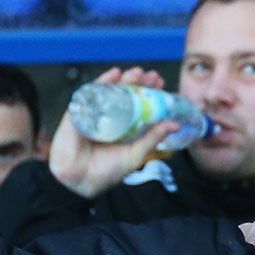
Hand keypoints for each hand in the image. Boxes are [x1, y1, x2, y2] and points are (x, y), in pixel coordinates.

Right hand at [48, 66, 179, 199]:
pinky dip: (102, 82)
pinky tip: (114, 74)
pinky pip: (91, 94)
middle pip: (125, 93)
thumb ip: (153, 138)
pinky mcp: (79, 112)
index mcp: (124, 125)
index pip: (138, 104)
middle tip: (152, 76)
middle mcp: (110, 116)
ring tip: (137, 72)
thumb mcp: (135, 154)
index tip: (161, 84)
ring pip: (111, 90)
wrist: (81, 181)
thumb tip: (176, 123)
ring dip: (124, 79)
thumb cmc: (107, 171)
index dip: (149, 93)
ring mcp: (94, 112)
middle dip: (139, 82)